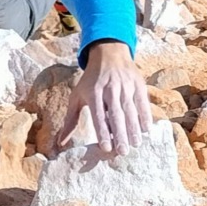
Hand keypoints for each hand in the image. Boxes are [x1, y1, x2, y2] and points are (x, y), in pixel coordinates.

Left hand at [55, 42, 151, 157]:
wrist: (109, 54)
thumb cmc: (91, 80)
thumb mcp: (77, 96)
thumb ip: (70, 120)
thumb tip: (60, 142)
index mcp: (93, 93)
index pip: (98, 115)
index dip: (102, 131)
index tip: (106, 148)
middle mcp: (110, 89)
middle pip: (116, 114)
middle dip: (120, 134)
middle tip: (123, 152)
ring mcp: (126, 85)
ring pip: (130, 109)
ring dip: (134, 128)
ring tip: (136, 144)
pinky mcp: (138, 83)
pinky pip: (142, 102)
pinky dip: (145, 115)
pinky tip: (146, 130)